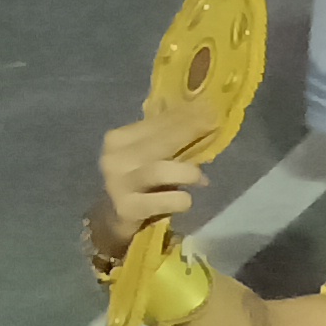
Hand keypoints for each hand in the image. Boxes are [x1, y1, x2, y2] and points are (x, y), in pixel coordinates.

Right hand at [90, 106, 210, 261]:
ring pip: (158, 171)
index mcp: (118, 139)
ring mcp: (118, 184)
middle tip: (214, 128)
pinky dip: (179, 200)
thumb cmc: (139, 181)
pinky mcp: (126, 208)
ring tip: (200, 178)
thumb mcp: (148, 156)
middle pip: (160, 141)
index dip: (186, 115)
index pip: (157, 121)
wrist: (112, 216)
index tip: (210, 108)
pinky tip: (186, 200)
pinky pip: (161, 201)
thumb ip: (168, 140)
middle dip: (190, 133)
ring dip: (185, 172)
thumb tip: (204, 121)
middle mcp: (115, 158)